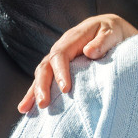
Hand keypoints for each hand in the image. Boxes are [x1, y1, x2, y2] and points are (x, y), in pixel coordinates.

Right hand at [16, 14, 137, 112]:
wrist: (110, 29)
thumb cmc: (112, 32)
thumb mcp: (111, 33)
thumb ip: (102, 42)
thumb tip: (89, 51)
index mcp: (73, 38)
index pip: (60, 55)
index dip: (60, 72)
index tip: (65, 89)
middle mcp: (61, 48)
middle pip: (46, 66)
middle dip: (42, 85)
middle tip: (44, 104)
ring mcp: (57, 59)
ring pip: (41, 74)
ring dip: (33, 91)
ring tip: (26, 108)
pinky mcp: (58, 68)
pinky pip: (44, 80)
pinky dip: (34, 93)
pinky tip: (27, 108)